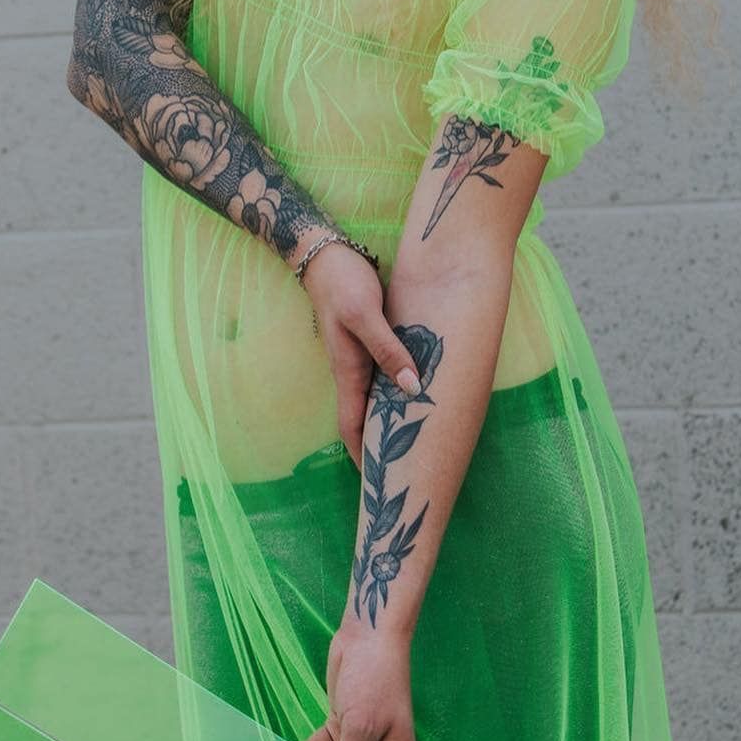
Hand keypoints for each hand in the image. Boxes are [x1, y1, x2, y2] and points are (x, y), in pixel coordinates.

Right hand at [297, 238, 421, 472]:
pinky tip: (414, 395)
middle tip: (402, 473)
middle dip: (379, 447)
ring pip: (375, 399)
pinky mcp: (368, 343)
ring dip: (389, 421)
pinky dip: (397, 392)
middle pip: (364, 419)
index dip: (363, 456)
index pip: (353, 426)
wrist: (325, 254)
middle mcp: (351, 370)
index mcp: (348, 371)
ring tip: (414, 442)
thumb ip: (388, 351)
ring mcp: (358, 358)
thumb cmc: (343, 284)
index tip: (378, 486)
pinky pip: (383, 377)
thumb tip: (413, 388)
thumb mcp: (365, 317)